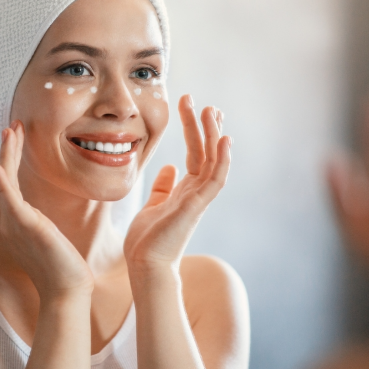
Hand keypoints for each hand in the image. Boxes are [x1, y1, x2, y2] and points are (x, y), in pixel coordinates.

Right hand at [0, 121, 93, 298]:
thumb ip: (30, 221)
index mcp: (5, 226)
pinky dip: (3, 182)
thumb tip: (32, 212)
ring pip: (0, 184)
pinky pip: (11, 200)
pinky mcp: (27, 227)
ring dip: (5, 154)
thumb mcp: (39, 236)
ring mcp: (13, 225)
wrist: (66, 290)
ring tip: (8, 130)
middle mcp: (3, 225)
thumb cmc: (56, 265)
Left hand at [124, 94, 231, 272]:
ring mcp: (199, 199)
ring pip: (214, 161)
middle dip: (205, 127)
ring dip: (214, 135)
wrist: (144, 264)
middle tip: (205, 103)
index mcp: (186, 190)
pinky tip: (224, 140)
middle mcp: (196, 192)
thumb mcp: (153, 205)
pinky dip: (222, 160)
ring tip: (211, 111)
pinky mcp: (197, 206)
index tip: (193, 108)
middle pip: (206, 152)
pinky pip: (215, 179)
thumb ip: (164, 187)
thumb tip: (169, 168)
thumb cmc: (147, 240)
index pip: (196, 154)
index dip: (196, 130)